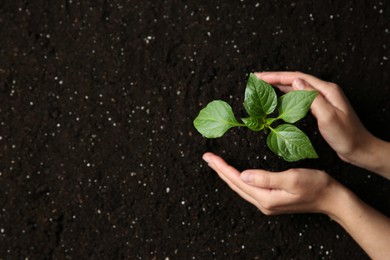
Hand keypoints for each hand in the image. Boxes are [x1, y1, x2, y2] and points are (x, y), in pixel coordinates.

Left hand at [203, 152, 389, 258]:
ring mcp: (267, 203)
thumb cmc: (315, 186)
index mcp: (265, 197)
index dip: (222, 167)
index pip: (237, 180)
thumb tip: (243, 175)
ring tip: (216, 164)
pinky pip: (248, 188)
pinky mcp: (271, 200)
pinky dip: (238, 179)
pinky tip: (235, 174)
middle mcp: (263, 202)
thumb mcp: (292, 179)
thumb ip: (266, 178)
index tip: (209, 156)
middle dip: (220, 170)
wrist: (332, 199)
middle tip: (207, 157)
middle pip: (235, 184)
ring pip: (240, 187)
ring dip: (227, 175)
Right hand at [256, 72, 389, 177]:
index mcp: (326, 90)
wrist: (359, 149)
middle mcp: (323, 91)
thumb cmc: (346, 135)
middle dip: (274, 78)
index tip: (260, 76)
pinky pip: (298, 98)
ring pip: (295, 88)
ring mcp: (321, 99)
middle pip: (294, 80)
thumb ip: (312, 98)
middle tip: (257, 79)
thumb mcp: (328, 117)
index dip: (276, 76)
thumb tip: (295, 82)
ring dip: (278, 86)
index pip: (296, 77)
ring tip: (263, 86)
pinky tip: (278, 99)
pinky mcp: (319, 108)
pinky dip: (285, 96)